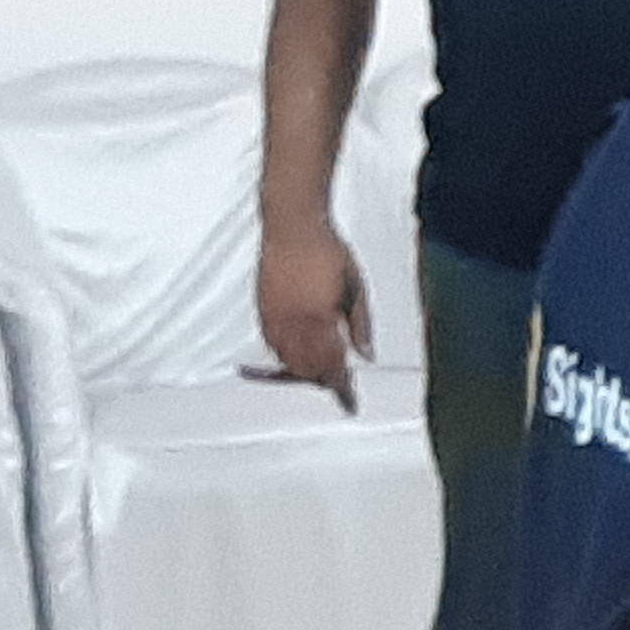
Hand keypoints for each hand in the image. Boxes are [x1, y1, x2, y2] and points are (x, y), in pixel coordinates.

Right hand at [256, 211, 368, 405]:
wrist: (293, 225)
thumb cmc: (327, 251)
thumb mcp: (355, 288)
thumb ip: (360, 324)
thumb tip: (367, 355)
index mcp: (319, 321)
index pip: (331, 366)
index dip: (342, 388)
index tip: (350, 403)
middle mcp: (293, 323)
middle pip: (306, 369)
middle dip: (323, 381)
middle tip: (340, 385)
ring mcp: (274, 316)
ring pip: (286, 359)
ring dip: (303, 371)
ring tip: (319, 373)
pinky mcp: (262, 307)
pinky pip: (271, 343)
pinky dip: (284, 355)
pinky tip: (294, 353)